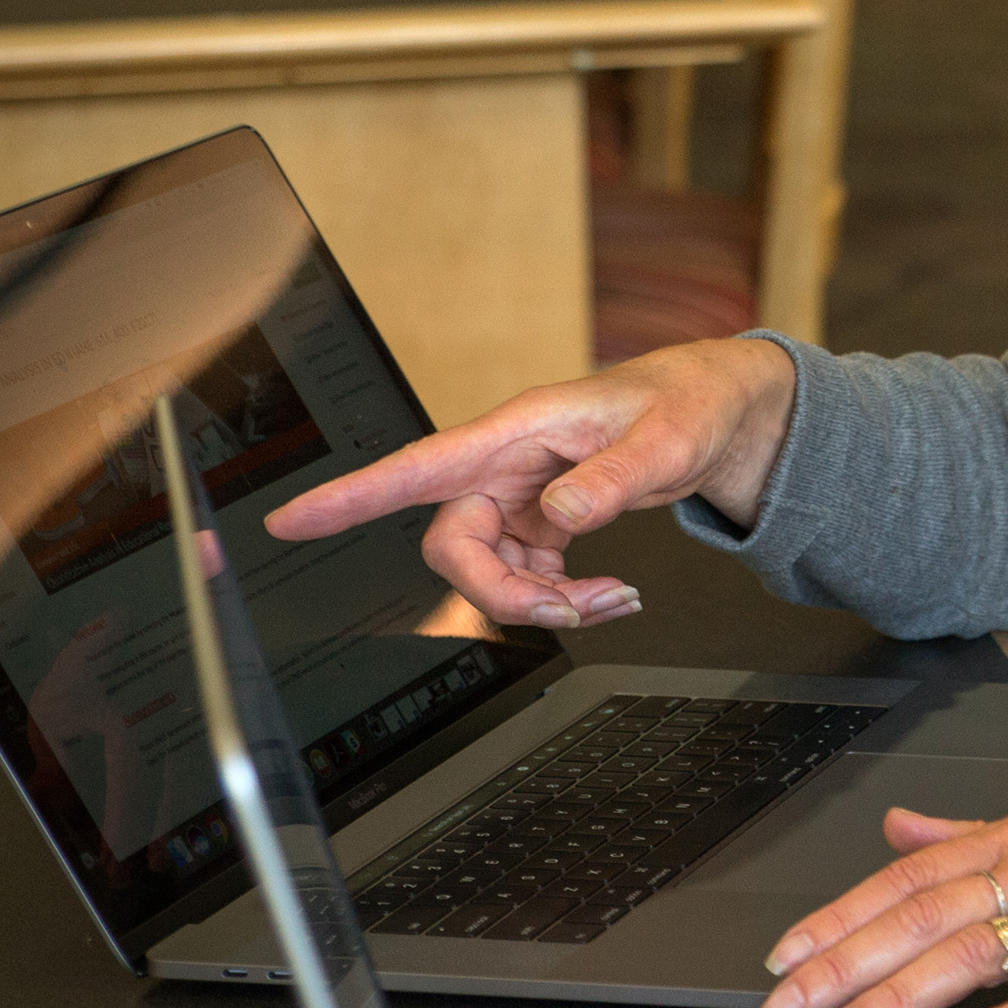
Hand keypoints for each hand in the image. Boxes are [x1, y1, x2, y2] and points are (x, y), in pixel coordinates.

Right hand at [258, 337, 797, 629]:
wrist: (717, 411)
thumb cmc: (686, 402)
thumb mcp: (665, 438)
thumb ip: (612, 479)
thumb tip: (561, 517)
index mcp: (516, 430)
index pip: (417, 465)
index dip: (349, 496)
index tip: (290, 521)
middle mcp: (505, 465)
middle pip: (453, 545)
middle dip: (503, 592)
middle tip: (573, 605)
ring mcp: (519, 496)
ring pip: (488, 571)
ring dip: (543, 602)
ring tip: (613, 600)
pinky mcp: (540, 522)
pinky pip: (525, 574)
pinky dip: (564, 597)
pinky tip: (610, 594)